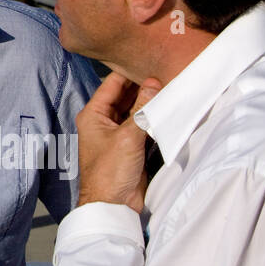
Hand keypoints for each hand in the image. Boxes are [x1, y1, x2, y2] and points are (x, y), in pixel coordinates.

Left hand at [75, 71, 161, 212]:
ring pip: (135, 110)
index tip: (150, 59)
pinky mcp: (131, 145)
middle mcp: (103, 121)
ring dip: (150, 102)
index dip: (129, 72)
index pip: (112, 84)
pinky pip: (143, 125)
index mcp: (94, 114)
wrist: (113, 205)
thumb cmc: (110, 171)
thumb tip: (154, 84)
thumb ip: (142, 110)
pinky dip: (153, 117)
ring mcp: (117, 133)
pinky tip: (168, 108)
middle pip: (125, 96)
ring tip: (171, 86)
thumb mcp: (128, 137)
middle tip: (166, 72)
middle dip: (143, 86)